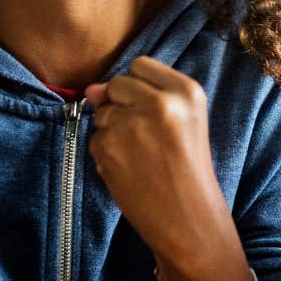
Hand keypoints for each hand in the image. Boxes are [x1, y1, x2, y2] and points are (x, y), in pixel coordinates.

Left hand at [84, 58, 247, 280]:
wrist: (187, 215)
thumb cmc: (187, 168)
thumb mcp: (184, 122)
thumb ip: (143, 97)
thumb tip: (92, 89)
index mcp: (187, 91)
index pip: (141, 64)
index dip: (138, 87)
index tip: (148, 108)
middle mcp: (160, 101)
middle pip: (118, 84)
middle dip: (121, 106)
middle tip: (143, 136)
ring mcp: (132, 123)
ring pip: (102, 112)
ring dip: (112, 130)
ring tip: (138, 154)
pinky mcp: (109, 145)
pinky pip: (94, 137)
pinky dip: (105, 153)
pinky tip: (128, 168)